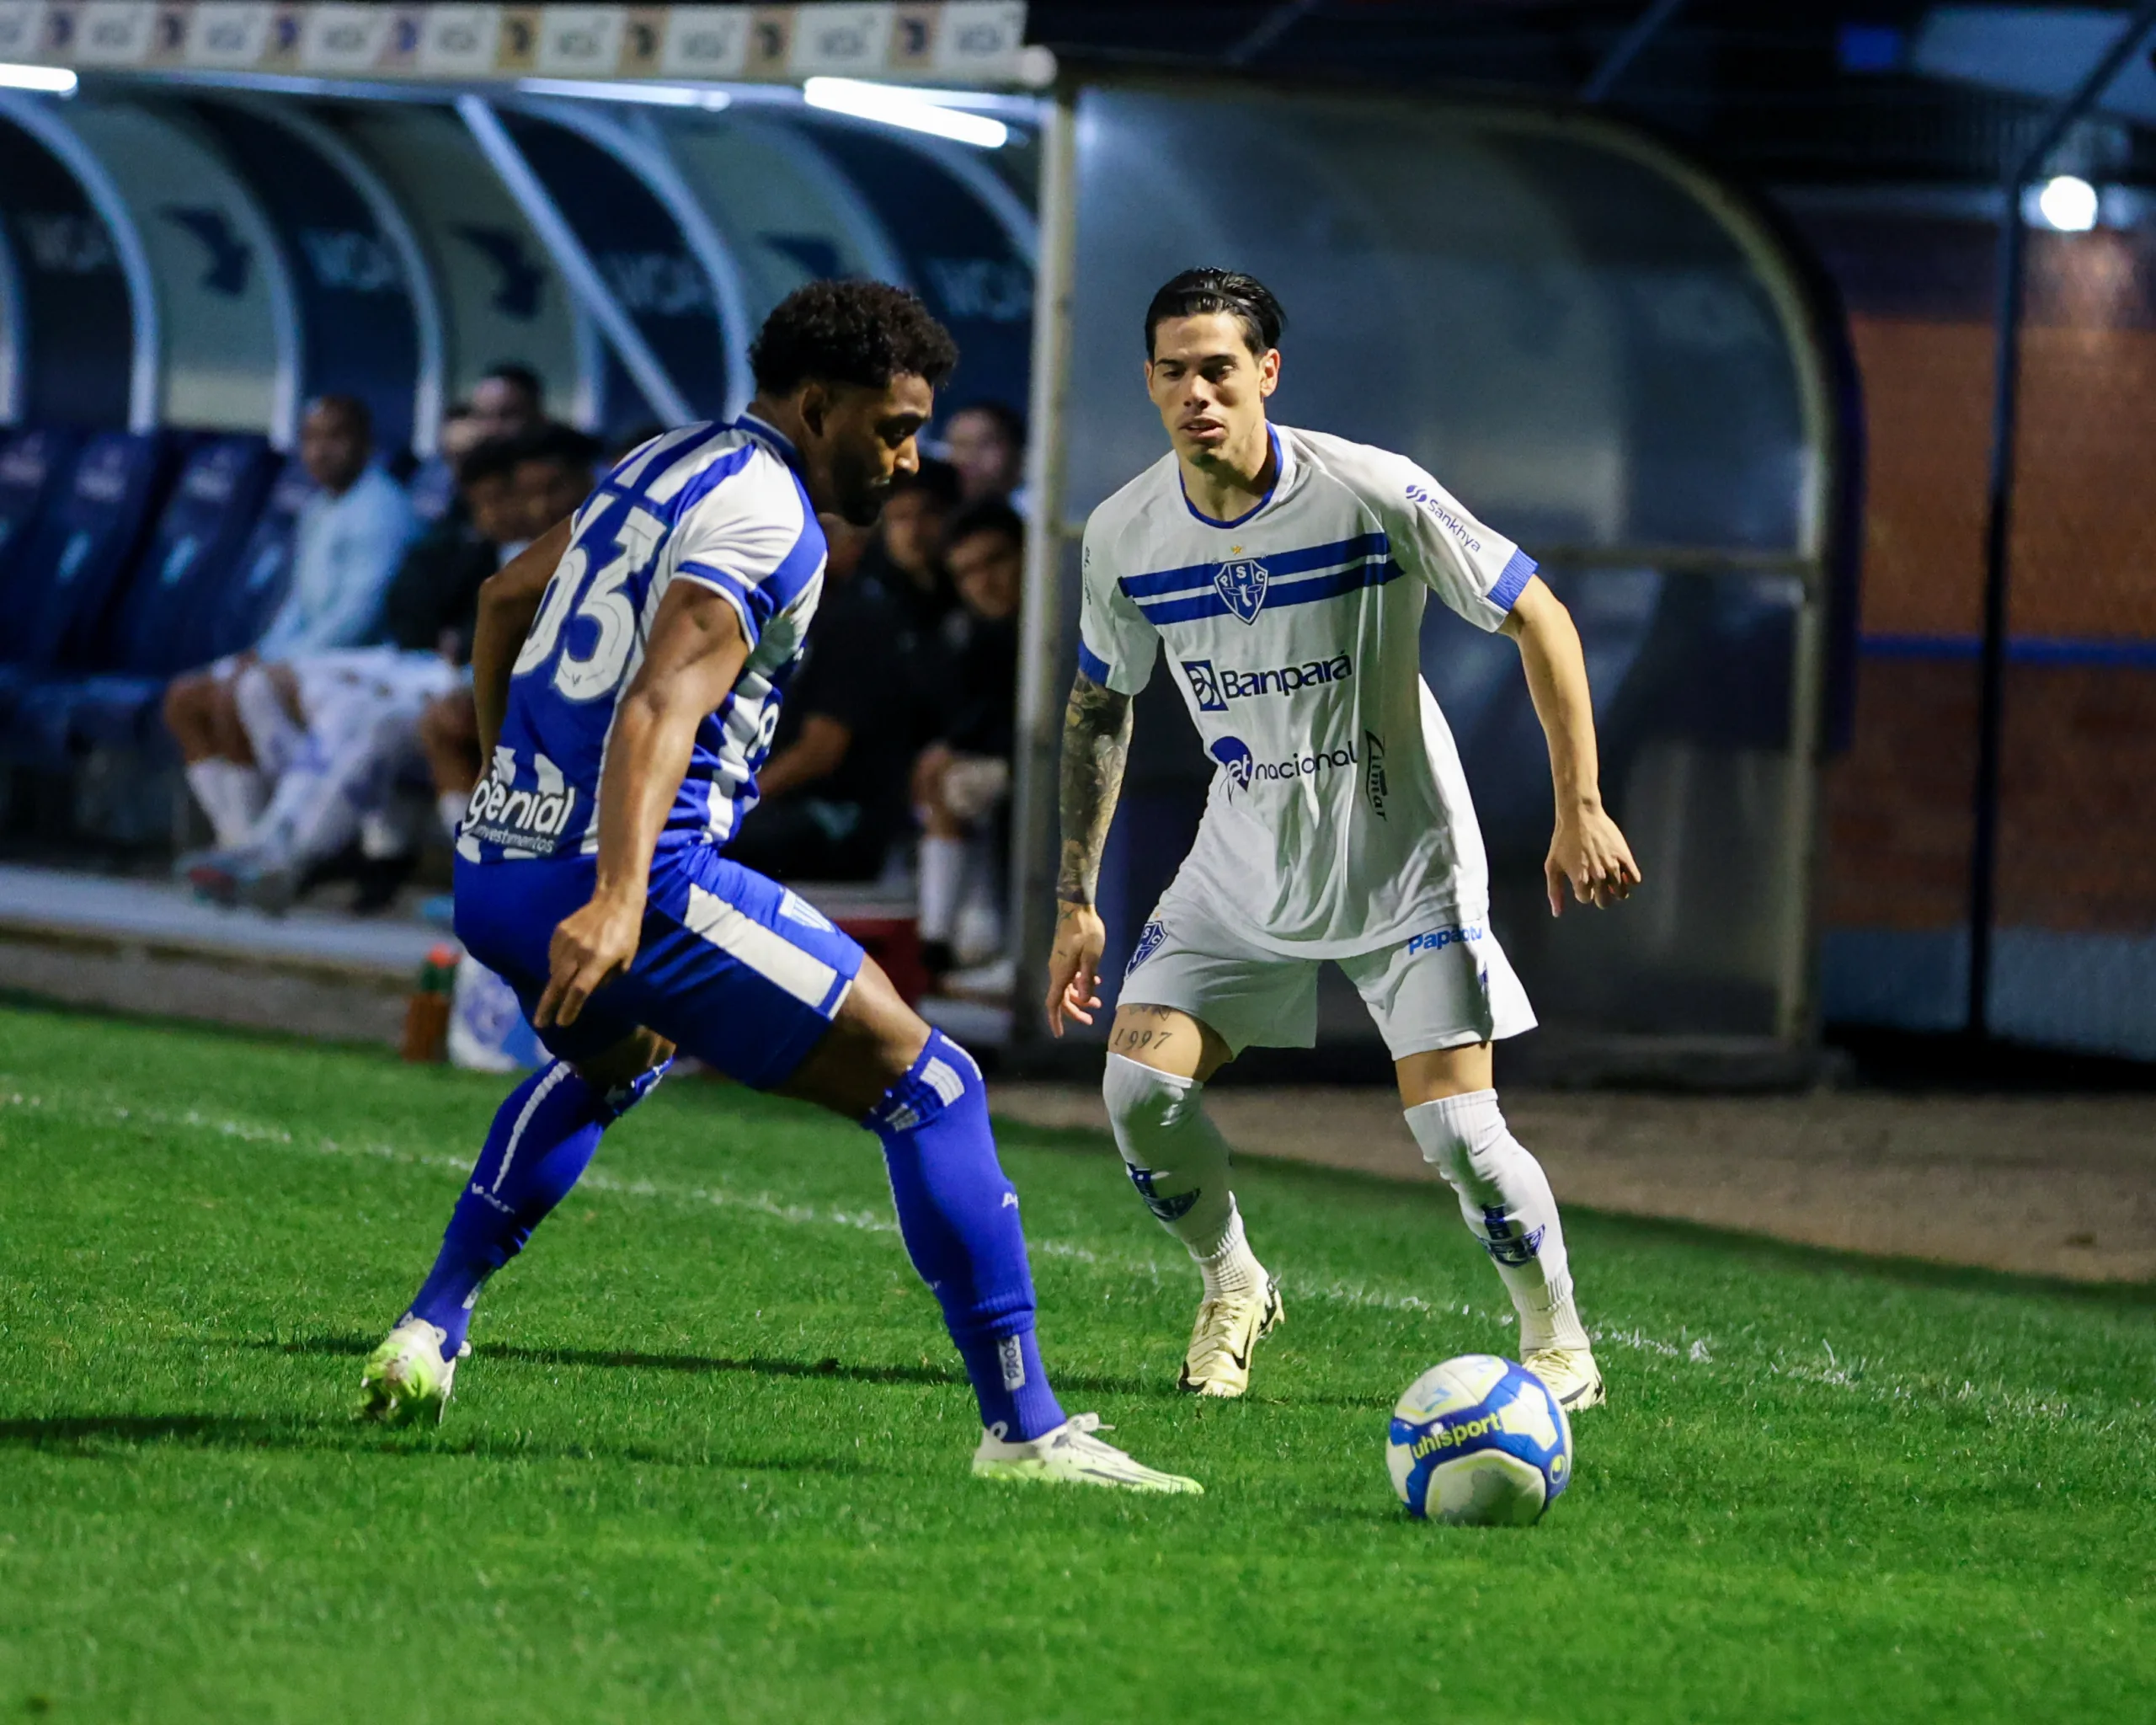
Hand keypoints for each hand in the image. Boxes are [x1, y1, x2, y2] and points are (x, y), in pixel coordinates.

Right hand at [535, 888, 644, 1027]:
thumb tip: (588, 991)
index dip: (569, 1008)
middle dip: (548, 1005)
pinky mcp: (559, 931)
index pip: (579, 990)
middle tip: (540, 1022)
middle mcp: (579, 951)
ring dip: (555, 985)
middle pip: (559, 984)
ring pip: (554, 970)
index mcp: (598, 960)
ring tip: (556, 994)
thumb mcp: (625, 960)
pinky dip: (556, 966)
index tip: (561, 1023)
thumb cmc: (626, 933)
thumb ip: (607, 978)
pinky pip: (553, 956)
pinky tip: (563, 968)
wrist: (614, 900)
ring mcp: (567, 940)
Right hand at [1044, 901, 1106, 1035]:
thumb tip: (1083, 999)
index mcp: (1061, 973)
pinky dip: (1081, 983)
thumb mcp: (1092, 956)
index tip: (1060, 1034)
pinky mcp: (1065, 956)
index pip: (1054, 1002)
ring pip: (1068, 987)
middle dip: (1075, 1011)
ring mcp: (1060, 963)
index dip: (1056, 1020)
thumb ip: (1087, 979)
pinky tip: (1095, 980)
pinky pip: (1070, 976)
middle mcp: (1056, 971)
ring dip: (1081, 997)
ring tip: (1099, 1002)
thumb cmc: (1086, 931)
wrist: (1076, 908)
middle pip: (1062, 999)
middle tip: (1091, 1019)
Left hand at [1546, 805, 1640, 915]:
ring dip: (1615, 891)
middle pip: (1605, 901)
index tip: (1581, 880)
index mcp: (1581, 880)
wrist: (1580, 815)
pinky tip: (1622, 874)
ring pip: (1622, 893)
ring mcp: (1614, 867)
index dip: (1583, 891)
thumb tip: (1557, 913)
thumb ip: (1555, 891)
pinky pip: (1635, 879)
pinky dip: (1630, 881)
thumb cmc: (1563, 840)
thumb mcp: (1552, 866)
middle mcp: (1599, 876)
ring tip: (1610, 881)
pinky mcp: (1625, 857)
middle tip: (1597, 885)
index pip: (1586, 899)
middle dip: (1600, 896)